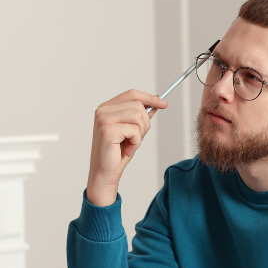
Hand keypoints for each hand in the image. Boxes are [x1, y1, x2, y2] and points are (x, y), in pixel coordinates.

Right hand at [86, 90, 166, 206]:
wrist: (105, 172)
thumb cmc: (117, 153)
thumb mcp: (132, 131)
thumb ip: (141, 116)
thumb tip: (156, 103)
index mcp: (107, 108)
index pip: (132, 94)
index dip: (149, 98)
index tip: (163, 104)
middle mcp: (103, 110)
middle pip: (138, 105)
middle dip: (145, 123)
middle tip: (137, 138)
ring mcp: (104, 119)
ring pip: (138, 116)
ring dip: (140, 134)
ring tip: (130, 144)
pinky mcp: (108, 130)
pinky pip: (134, 130)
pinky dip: (136, 143)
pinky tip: (126, 150)